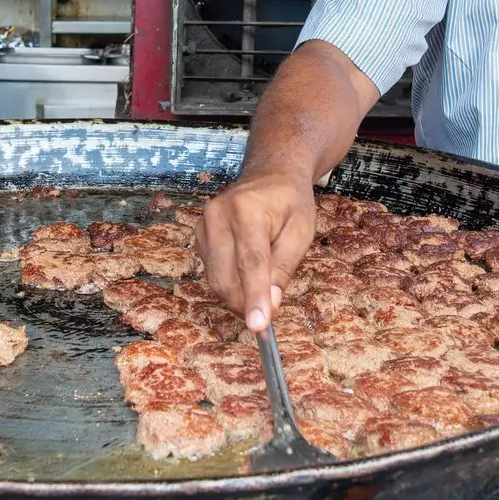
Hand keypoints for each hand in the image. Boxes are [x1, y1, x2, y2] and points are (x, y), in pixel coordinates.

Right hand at [201, 168, 315, 330]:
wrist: (270, 173)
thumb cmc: (290, 201)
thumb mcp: (301, 232)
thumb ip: (283, 268)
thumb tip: (269, 304)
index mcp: (247, 209)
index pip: (250, 262)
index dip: (254, 297)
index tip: (259, 326)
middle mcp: (218, 215)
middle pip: (226, 276)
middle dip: (246, 304)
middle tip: (268, 317)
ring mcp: (204, 224)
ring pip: (215, 279)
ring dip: (237, 297)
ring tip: (261, 295)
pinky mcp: (198, 234)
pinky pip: (211, 271)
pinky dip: (229, 283)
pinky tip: (247, 275)